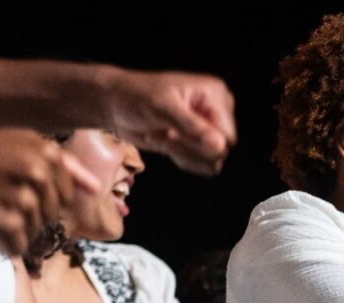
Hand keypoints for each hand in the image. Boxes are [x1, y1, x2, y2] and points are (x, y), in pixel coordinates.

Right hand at [0, 128, 100, 256]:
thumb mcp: (21, 141)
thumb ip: (64, 163)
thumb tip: (96, 188)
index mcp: (46, 154)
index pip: (66, 194)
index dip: (43, 197)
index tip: (17, 190)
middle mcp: (37, 176)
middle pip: (51, 216)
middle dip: (29, 215)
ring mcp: (21, 201)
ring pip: (35, 233)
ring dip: (14, 229)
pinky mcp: (3, 224)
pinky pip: (18, 247)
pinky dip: (3, 244)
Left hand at [102, 69, 236, 175]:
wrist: (116, 105)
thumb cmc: (136, 97)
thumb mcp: (162, 108)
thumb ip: (192, 127)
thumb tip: (219, 146)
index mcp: (215, 95)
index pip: (226, 135)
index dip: (201, 142)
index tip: (171, 131)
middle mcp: (217, 111)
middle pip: (220, 150)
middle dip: (188, 148)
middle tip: (165, 134)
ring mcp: (209, 128)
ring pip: (212, 161)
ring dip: (183, 154)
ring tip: (164, 138)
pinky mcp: (199, 143)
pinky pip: (203, 166)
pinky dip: (183, 159)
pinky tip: (166, 143)